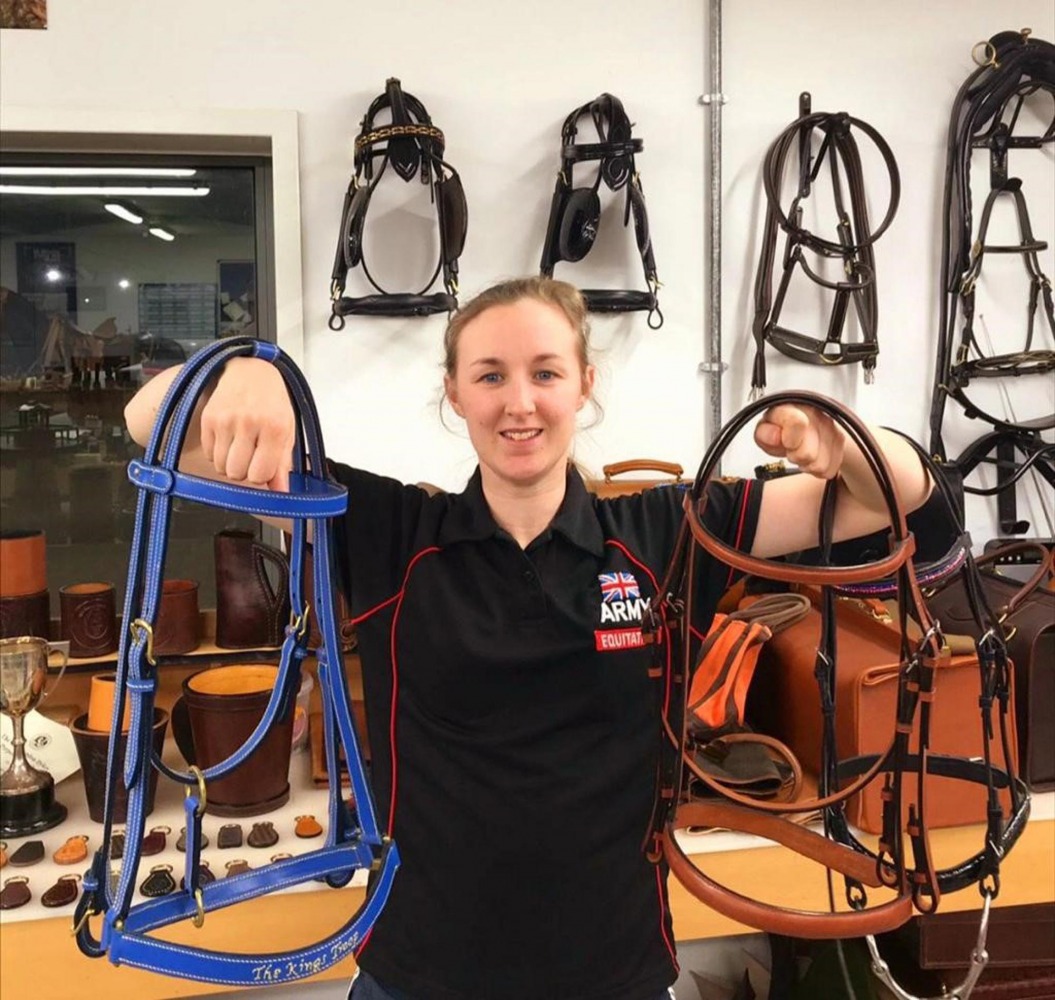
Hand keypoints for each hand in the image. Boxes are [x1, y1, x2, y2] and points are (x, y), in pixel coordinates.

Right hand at [199, 357, 294, 490]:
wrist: (250, 371)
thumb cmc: (272, 402)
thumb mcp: (286, 431)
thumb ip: (283, 463)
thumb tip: (280, 492)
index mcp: (274, 429)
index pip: (259, 475)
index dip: (260, 476)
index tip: (263, 466)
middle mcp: (249, 424)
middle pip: (237, 474)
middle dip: (244, 471)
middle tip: (251, 455)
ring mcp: (226, 421)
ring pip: (221, 467)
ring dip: (230, 463)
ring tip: (240, 446)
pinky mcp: (208, 419)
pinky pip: (209, 454)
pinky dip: (217, 453)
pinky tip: (228, 438)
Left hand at [753, 403, 844, 478]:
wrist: (800, 426)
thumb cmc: (779, 428)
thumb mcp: (764, 430)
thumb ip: (764, 433)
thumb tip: (775, 435)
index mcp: (793, 407)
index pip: (797, 423)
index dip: (790, 441)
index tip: (786, 443)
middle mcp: (815, 414)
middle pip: (808, 453)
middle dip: (795, 457)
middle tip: (791, 449)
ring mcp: (831, 427)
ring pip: (819, 464)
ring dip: (807, 465)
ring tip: (800, 453)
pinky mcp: (841, 441)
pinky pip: (829, 469)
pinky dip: (818, 469)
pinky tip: (812, 457)